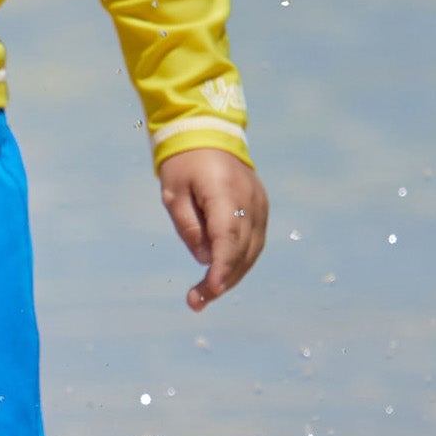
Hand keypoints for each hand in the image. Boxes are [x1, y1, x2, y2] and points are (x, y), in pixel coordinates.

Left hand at [158, 148, 268, 311]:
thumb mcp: (173, 194)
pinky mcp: (261, 207)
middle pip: (241, 250)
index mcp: (225, 192)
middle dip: (222, 279)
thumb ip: (188, 226)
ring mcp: (259, 204)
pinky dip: (240, 260)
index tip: (211, 291)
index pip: (227, 238)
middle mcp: (249, 200)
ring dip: (232, 275)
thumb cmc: (184, 165)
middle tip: (195, 302)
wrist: (208, 133)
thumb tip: (203, 258)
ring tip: (205, 294)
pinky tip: (223, 274)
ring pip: (252, 250)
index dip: (221, 268)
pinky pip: (255, 241)